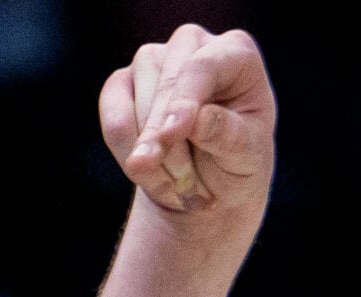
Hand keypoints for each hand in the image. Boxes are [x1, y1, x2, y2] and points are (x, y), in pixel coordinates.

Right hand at [99, 25, 274, 222]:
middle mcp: (192, 46)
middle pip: (165, 83)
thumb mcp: (248, 157)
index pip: (203, 67)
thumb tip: (198, 120)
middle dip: (164, 138)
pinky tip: (152, 175)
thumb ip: (228, 136)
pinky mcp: (120, 84)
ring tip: (181, 187)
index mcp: (235, 53)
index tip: (172, 134)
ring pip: (136, 104)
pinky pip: (113, 120)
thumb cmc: (238, 162)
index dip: (184, 101)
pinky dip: (128, 156)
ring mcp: (153, 60)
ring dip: (153, 157)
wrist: (211, 185)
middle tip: (178, 188)